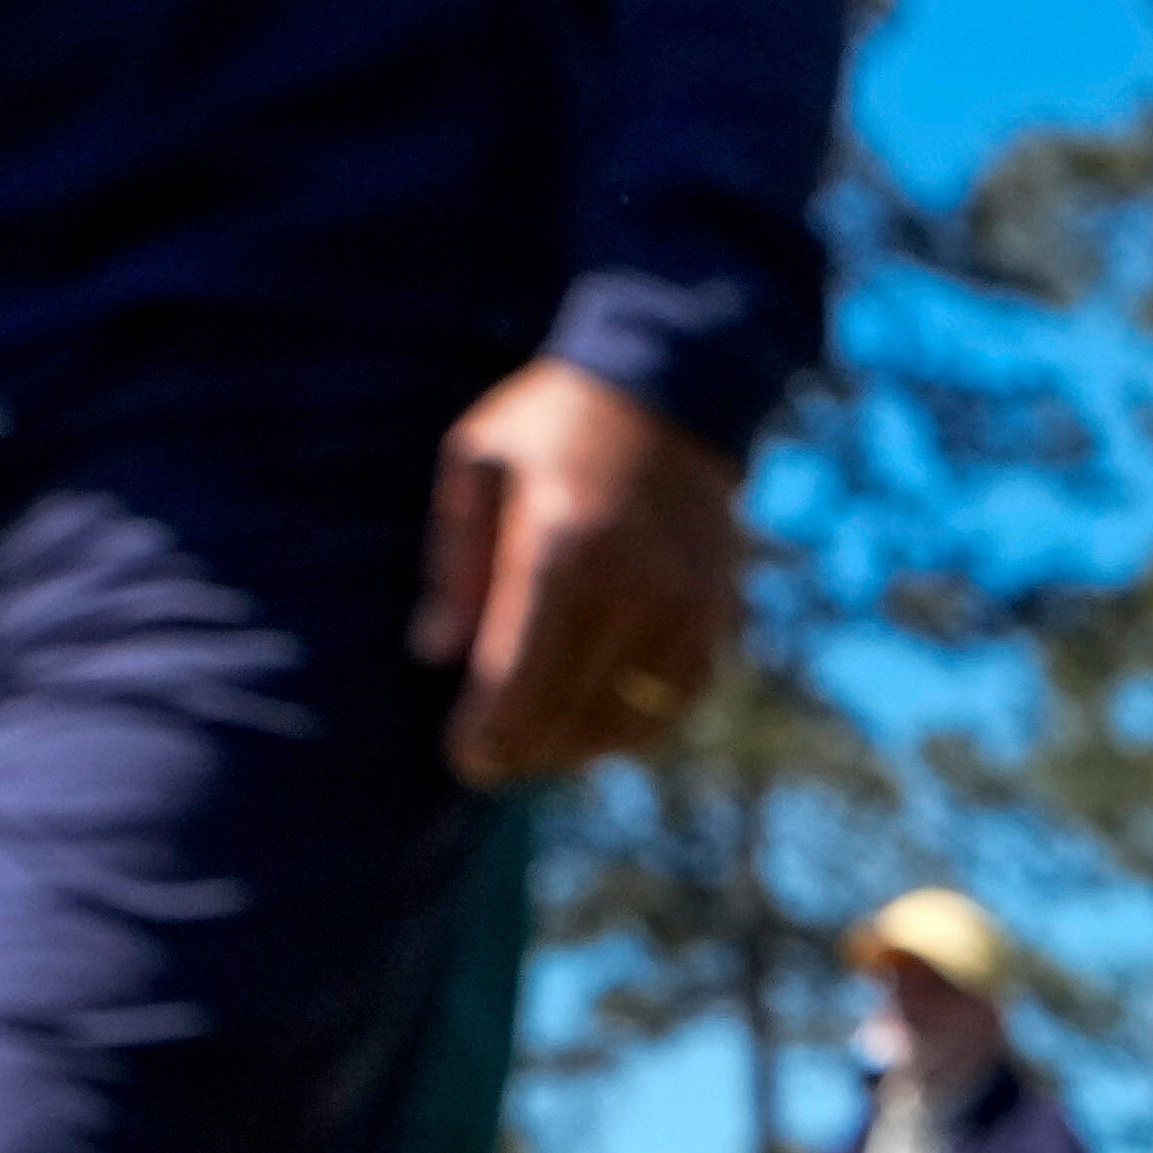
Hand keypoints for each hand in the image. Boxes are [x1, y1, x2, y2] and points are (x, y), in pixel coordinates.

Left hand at [421, 359, 745, 789]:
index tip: (465, 760)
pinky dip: (630, 728)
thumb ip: (455, 562)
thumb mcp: (476, 462)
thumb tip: (436, 654)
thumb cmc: (553, 425)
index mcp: (561, 548)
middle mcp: (633, 589)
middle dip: (524, 751)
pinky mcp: (716, 619)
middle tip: (490, 763)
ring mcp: (684, 610)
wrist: (670, 389)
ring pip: (626, 724)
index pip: (520, 679)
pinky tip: (593, 724)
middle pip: (570, 713)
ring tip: (536, 746)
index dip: (489, 734)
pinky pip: (672, 705)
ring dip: (575, 747)